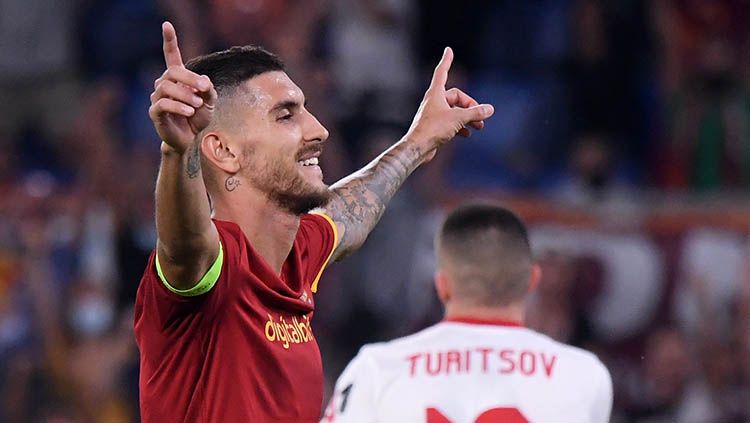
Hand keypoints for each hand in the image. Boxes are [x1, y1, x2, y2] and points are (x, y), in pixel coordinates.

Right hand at [149, 22, 216, 153]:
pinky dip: (178, 106)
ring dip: (185, 95)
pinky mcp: (155, 112)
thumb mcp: (209, 101)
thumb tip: (204, 81)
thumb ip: (208, 89)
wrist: (192, 139)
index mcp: (177, 78)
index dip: (169, 40)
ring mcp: (157, 98)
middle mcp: (164, 84)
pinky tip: (190, 111)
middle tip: (204, 88)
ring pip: (167, 87)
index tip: (167, 25)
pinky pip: (163, 104)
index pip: (171, 55)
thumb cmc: (198, 117)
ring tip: (197, 105)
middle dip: (190, 78)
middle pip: (172, 71)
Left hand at [405, 47, 493, 157]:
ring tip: (479, 126)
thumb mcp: (458, 118)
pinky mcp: (434, 127)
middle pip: (456, 97)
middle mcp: (434, 102)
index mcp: (436, 94)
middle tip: (480, 117)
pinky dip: (460, 126)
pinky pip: (450, 122)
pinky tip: (467, 134)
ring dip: (467, 117)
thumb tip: (490, 109)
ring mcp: (434, 114)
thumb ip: (475, 113)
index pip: (442, 72)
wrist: (417, 148)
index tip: (448, 50)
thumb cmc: (433, 129)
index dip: (446, 61)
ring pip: (454, 111)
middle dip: (470, 106)